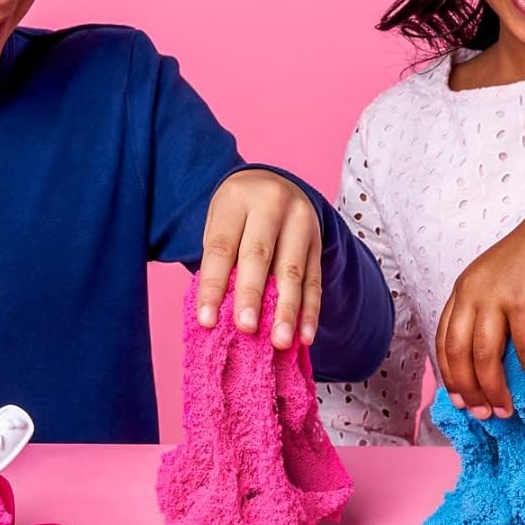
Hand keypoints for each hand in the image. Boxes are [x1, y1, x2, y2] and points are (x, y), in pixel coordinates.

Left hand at [197, 170, 322, 349]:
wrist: (272, 183)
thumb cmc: (237, 214)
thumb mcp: (220, 222)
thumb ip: (219, 260)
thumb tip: (217, 314)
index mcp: (237, 199)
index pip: (222, 247)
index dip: (213, 285)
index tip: (207, 321)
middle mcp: (272, 205)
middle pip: (259, 255)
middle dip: (252, 295)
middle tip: (246, 328)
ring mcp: (300, 222)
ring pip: (293, 271)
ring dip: (287, 310)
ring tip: (280, 341)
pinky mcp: (318, 242)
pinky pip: (315, 280)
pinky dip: (310, 311)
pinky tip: (305, 335)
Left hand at [435, 188, 524, 419]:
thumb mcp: (504, 283)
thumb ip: (495, 314)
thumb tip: (499, 360)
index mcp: (463, 289)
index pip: (443, 341)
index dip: (449, 375)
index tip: (459, 400)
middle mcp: (471, 292)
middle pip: (458, 353)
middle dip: (468, 390)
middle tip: (482, 415)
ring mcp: (496, 294)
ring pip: (485, 356)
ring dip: (495, 389)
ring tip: (506, 410)